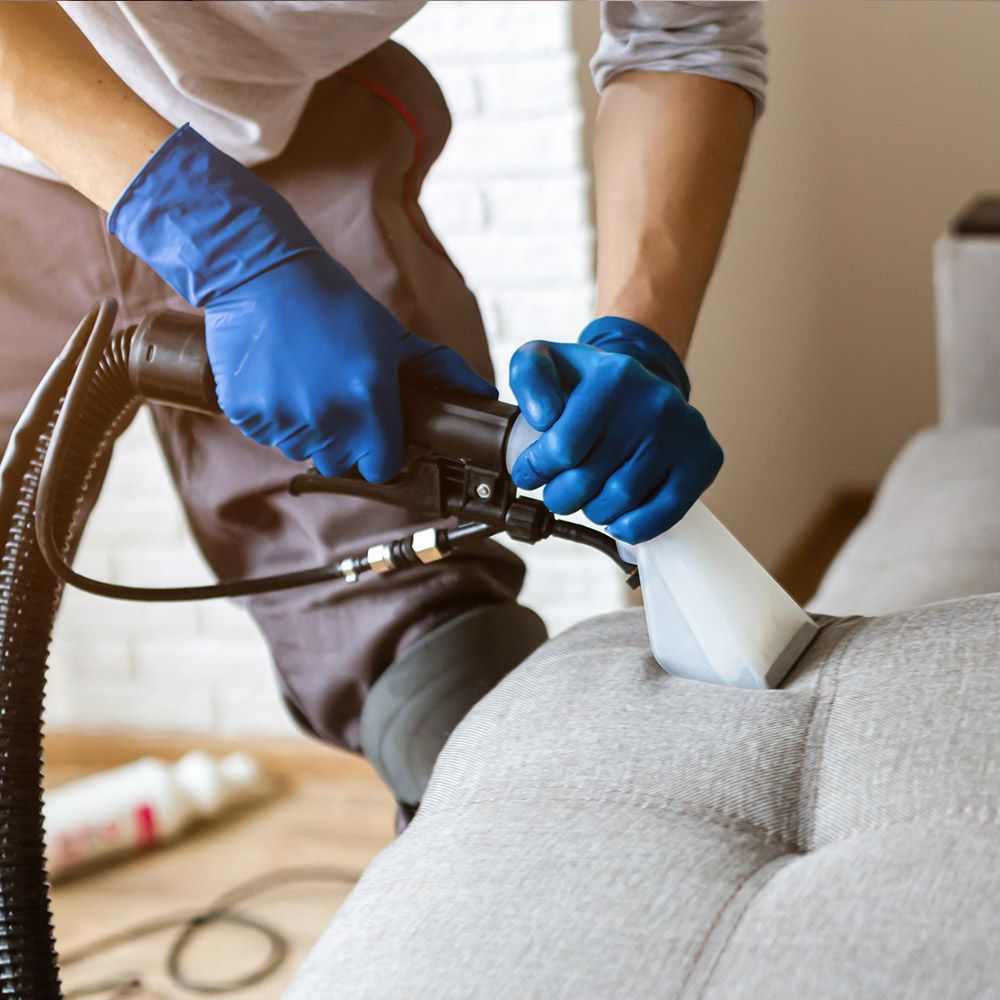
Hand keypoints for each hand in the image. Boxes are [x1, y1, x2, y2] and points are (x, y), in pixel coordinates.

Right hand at [109, 125, 494, 480]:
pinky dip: (270, 415)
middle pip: (339, 463)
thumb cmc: (334, 303)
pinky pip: (266, 434)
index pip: (380, 468)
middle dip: (341, 442)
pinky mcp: (247, 413)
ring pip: (300, 449)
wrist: (263, 275)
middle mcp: (327, 416)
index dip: (379, 455)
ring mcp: (284, 417)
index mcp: (368, 399)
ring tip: (303, 381)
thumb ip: (440, 370)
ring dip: (305, 427)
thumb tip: (484, 393)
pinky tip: (277, 378)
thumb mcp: (393, 335)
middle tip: (335, 399)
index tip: (375, 439)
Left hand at [508, 317, 721, 543]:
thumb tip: (545, 417)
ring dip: (593, 511)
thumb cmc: (583, 383)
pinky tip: (617, 519)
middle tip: (556, 491)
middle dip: (560, 495)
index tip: (530, 472)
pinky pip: (664, 513)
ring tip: (587, 497)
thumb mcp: (544, 360)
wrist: (636, 386)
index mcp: (614, 375)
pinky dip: (633, 526)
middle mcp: (654, 400)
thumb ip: (529, 375)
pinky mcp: (704, 458)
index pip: (562, 449)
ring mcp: (684, 430)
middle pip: (588, 480)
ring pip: (620, 501)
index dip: (535, 470)